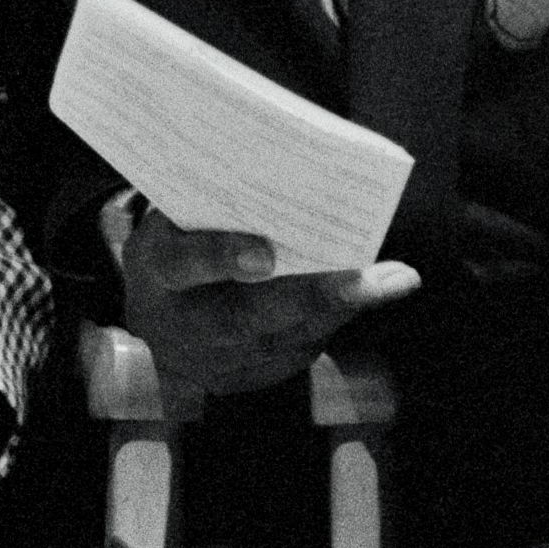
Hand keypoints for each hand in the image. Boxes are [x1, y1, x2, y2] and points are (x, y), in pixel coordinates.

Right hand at [103, 194, 418, 399]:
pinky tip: (373, 291)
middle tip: (362, 279)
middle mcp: (183, 327)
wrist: (154, 328)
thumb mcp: (169, 223)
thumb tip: (279, 168)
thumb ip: (210, 204)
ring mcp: (215, 362)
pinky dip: (336, 317)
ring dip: (340, 306)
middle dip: (308, 297)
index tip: (265, 254)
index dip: (220, 258)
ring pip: (283, 338)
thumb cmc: (172, 253)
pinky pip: (298, 349)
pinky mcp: (248, 379)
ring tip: (393, 280)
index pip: (182, 265)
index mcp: (155, 273)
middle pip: (245, 318)